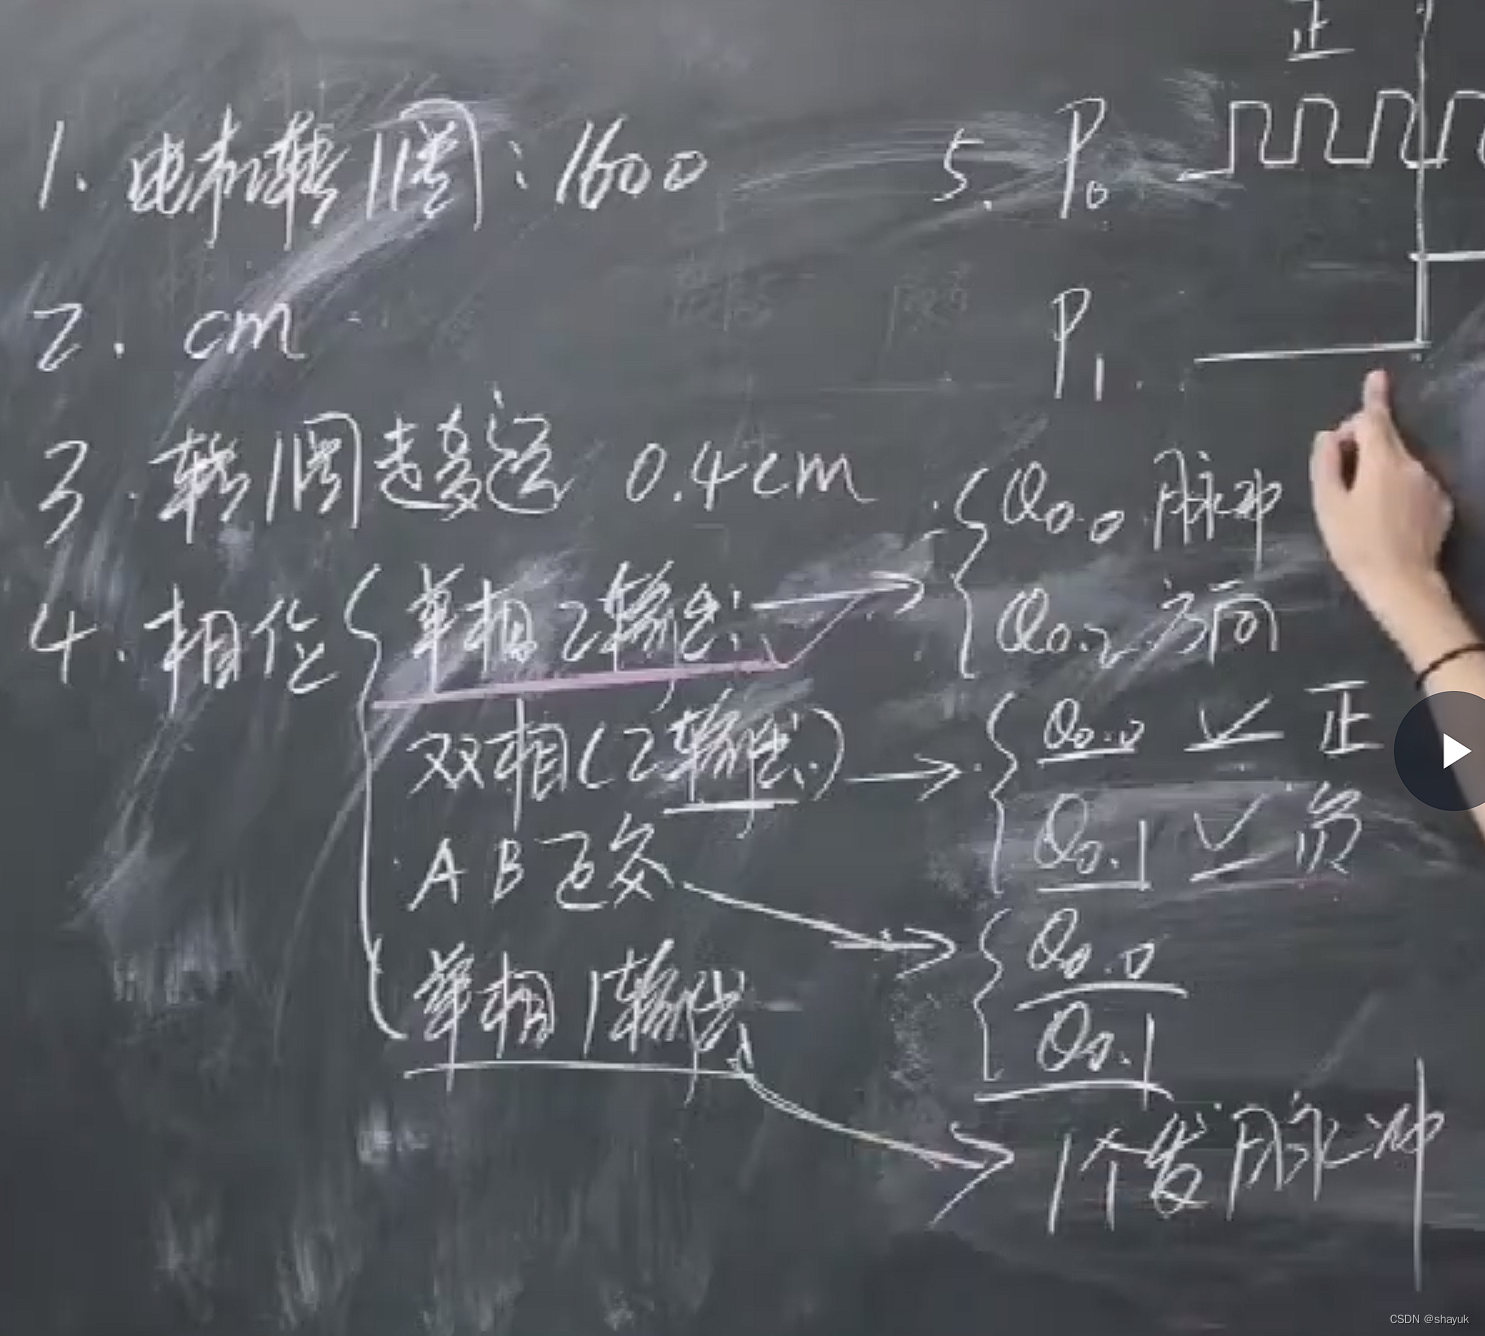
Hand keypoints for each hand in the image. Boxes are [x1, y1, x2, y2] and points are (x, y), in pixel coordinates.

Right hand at [1310, 368, 1453, 621]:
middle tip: (1343, 457)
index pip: (1374, 418)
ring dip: (1381, 469)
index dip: (1370, 399)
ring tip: (1362, 500)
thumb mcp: (1327, 505)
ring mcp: (1430, 484)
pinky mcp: (1441, 505)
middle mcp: (1412, 465)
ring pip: (1401, 463)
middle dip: (1366, 438)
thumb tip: (1328, 437)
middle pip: (1388, 438)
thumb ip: (1326, 464)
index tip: (1376, 377)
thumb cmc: (1355, 544)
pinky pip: (1415, 485)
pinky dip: (1399, 489)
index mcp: (1381, 461)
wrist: (1401, 582)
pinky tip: (1387, 515)